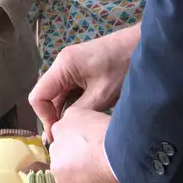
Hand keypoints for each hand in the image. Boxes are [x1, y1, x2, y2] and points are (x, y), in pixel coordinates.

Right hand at [30, 25, 137, 141]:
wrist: (144, 46)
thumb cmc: (123, 66)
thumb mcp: (102, 95)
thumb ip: (79, 112)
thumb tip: (65, 129)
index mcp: (63, 66)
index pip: (38, 97)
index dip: (45, 118)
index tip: (59, 134)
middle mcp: (62, 64)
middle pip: (46, 96)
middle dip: (54, 117)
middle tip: (68, 136)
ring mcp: (71, 65)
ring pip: (58, 94)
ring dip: (65, 111)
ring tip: (78, 128)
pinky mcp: (81, 68)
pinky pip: (69, 89)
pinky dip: (74, 103)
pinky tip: (85, 115)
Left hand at [48, 106, 120, 182]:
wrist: (121, 149)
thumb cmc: (123, 136)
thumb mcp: (108, 124)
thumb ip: (97, 132)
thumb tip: (102, 147)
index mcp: (73, 115)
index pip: (75, 136)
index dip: (91, 150)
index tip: (104, 155)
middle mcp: (59, 130)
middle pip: (69, 154)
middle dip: (85, 164)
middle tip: (104, 168)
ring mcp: (56, 152)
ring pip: (69, 173)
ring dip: (87, 179)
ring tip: (106, 177)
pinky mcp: (58, 173)